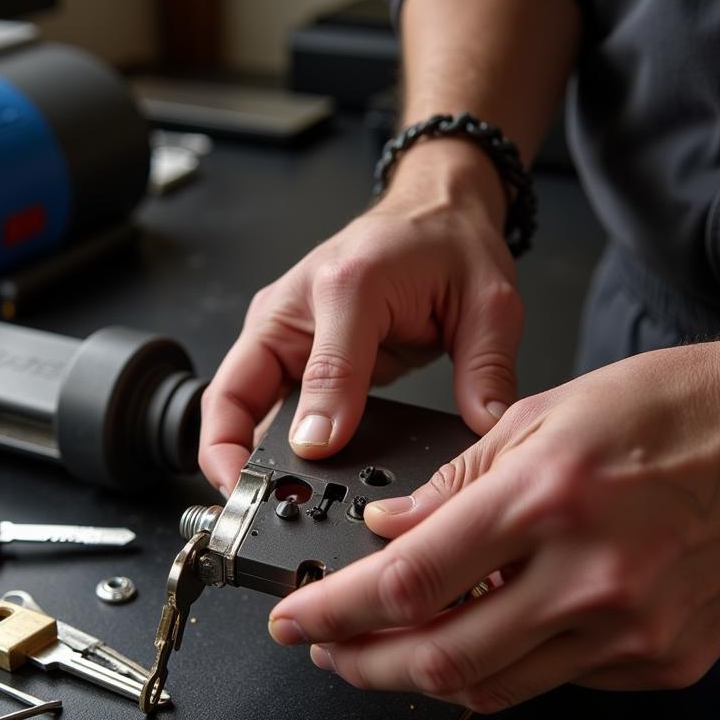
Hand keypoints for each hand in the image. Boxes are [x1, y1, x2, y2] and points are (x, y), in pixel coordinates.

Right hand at [198, 143, 521, 494]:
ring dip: (245, 459)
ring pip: (238, 409)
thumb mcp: (485, 300)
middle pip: (234, 394)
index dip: (317, 424)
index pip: (318, 368)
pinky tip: (288, 484)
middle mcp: (295, 309)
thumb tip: (479, 427)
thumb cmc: (447, 244)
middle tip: (257, 505)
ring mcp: (282, 335)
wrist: (433, 213)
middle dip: (235, 457)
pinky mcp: (286, 357)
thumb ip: (483, 368)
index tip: (319, 462)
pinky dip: (265, 450)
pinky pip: (261, 412)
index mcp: (346, 284)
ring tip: (269, 506)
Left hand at [266, 320, 719, 710]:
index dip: (336, 610)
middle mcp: (591, 575)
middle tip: (325, 651)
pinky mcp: (662, 659)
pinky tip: (479, 637)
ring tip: (383, 651)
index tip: (297, 618)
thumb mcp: (543, 416)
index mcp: (548, 498)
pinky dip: (501, 664)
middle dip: (363, 664)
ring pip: (494, 687)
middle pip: (442, 658)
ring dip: (423, 675)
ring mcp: (633, 629)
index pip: (411, 580)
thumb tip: (390, 529)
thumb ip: (455, 483)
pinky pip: (555, 681)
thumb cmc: (670, 408)